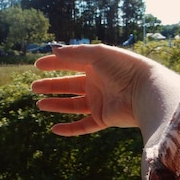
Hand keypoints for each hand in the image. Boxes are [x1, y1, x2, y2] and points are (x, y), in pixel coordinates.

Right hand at [31, 44, 179, 145]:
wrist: (145, 91)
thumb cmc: (124, 68)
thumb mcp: (97, 54)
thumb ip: (74, 53)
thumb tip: (54, 50)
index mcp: (97, 65)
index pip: (71, 63)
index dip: (54, 63)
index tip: (37, 65)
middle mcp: (97, 83)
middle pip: (69, 85)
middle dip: (51, 85)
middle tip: (34, 87)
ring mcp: (100, 102)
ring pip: (73, 105)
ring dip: (56, 105)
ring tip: (39, 104)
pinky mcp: (104, 119)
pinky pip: (83, 126)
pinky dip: (69, 129)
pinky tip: (54, 129)